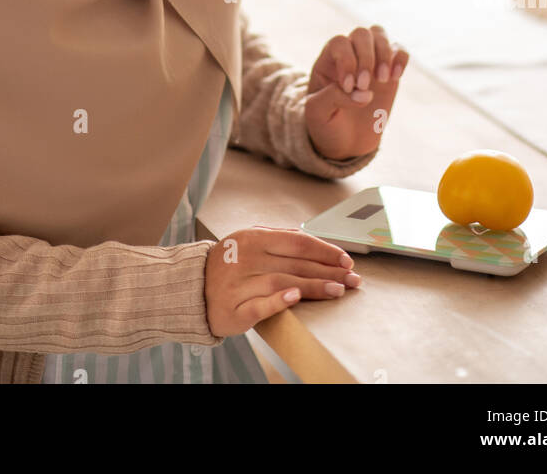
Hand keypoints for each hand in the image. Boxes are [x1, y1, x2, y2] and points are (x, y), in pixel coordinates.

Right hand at [204, 226, 361, 337]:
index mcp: (254, 238)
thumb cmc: (229, 264)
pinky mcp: (234, 309)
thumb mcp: (249, 241)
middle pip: (296, 263)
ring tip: (338, 290)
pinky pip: (259, 304)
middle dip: (329, 271)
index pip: (298, 241)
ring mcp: (240, 283)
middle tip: (353, 279)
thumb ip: (279, 237)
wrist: (193, 289)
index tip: (346, 260)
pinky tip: (295, 297)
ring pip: (283, 282)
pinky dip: (278, 301)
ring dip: (314, 286)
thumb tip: (312, 237)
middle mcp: (248, 258)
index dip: (325, 250)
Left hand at [304, 24, 407, 160]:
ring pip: (379, 34)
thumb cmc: (327, 124)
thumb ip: (333, 97)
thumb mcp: (317, 113)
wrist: (346, 143)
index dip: (347, 61)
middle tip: (364, 85)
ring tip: (383, 80)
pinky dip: (401, 58)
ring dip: (384, 54)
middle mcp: (349, 55)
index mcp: (327, 61)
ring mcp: (370, 61)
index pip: (339, 43)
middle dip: (366, 58)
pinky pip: (399, 49)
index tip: (349, 86)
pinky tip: (395, 77)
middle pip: (361, 34)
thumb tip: (364, 93)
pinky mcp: (389, 71)